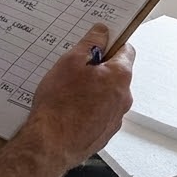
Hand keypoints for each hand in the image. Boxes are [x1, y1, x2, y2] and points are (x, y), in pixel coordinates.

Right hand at [23, 23, 135, 167]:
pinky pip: (100, 114)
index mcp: (120, 76)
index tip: (97, 43)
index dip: (111, 44)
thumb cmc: (60, 104)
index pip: (126, 50)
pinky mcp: (104, 133)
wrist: (50, 145)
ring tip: (68, 93)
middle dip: (98, 69)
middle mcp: (124, 98)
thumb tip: (102, 31)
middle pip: (116, 74)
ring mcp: (115, 118)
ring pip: (107, 95)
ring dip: (93, 90)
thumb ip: (91, 43)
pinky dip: (89, 110)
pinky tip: (69, 111)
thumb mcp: (71, 62)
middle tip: (75, 70)